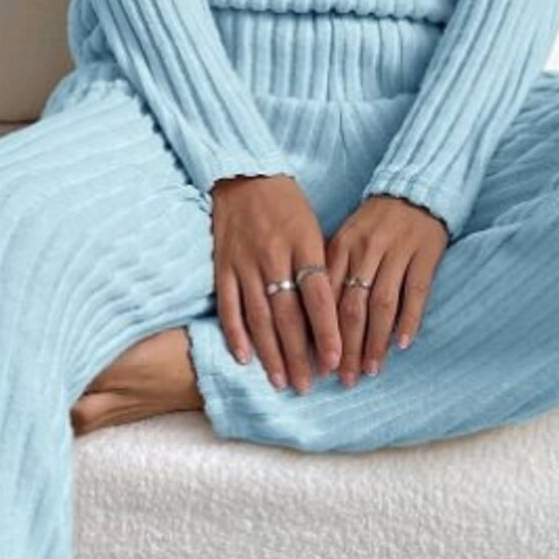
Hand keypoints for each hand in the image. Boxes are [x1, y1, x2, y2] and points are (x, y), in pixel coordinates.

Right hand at [208, 174, 341, 392]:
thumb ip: (321, 267)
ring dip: (270, 352)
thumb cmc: (287, 204)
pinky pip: (229, 305)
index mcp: (304, 245)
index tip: (336, 361)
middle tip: (308, 385)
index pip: (318, 297)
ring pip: (259, 316)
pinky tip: (245, 358)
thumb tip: (334, 314)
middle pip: (289, 315)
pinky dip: (235, 333)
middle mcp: (274, 256)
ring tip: (281, 380)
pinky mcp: (222, 265)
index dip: (327, 331)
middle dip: (299, 354)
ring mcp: (245, 262)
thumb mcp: (313, 228)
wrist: (244, 173)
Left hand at [325, 194, 447, 384]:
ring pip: (382, 304)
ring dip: (375, 341)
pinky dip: (409, 320)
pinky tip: (402, 344)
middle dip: (347, 347)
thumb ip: (330, 273)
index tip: (318, 364)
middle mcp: (366, 250)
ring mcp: (397, 252)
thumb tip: (313, 322)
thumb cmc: (373, 224)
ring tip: (371, 370)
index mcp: (341, 246)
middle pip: (353, 307)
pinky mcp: (425, 254)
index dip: (322, 334)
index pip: (327, 297)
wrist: (414, 190)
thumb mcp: (344, 240)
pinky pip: (416, 292)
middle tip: (344, 378)